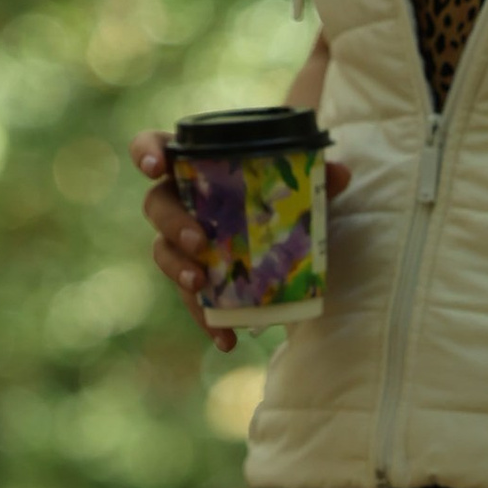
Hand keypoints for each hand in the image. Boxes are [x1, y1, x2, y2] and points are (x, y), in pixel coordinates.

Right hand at [132, 131, 350, 357]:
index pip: (154, 147)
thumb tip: (341, 174)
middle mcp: (178, 200)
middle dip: (172, 223)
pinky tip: (226, 340)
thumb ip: (316, 174)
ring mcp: (181, 241)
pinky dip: (207, 321)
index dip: (146, 153)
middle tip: (198, 241)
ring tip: (200, 286)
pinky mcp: (195, 278)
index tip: (154, 168)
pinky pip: (191, 299)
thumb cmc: (276, 190)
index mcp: (193, 164)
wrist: (283, 225)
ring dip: (178, 269)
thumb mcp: (299, 181)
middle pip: (156, 205)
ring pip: (162, 252)